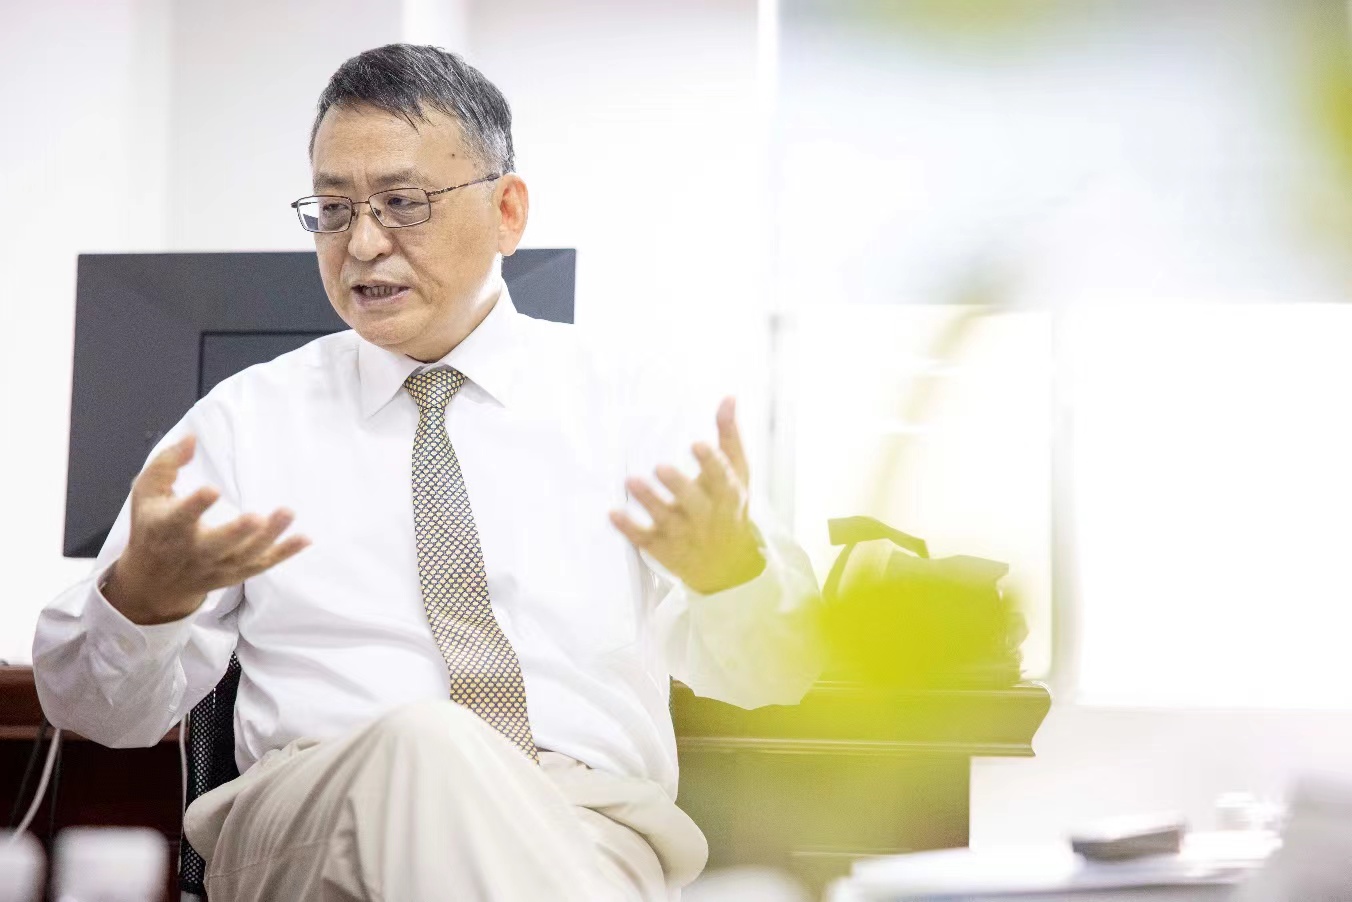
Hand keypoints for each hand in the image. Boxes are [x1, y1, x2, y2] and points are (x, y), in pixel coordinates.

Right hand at [103, 435, 309, 624]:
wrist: (154, 582)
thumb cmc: (152, 526)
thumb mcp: (146, 493)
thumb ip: (167, 464)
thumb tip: (192, 439)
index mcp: (166, 528)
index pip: (180, 518)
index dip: (195, 506)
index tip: (212, 490)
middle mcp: (192, 551)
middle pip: (217, 544)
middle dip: (236, 533)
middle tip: (255, 518)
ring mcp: (216, 566)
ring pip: (245, 555)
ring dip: (269, 537)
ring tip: (288, 513)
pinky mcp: (235, 573)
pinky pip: (262, 565)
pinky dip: (284, 553)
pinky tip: (305, 538)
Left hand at [610, 397, 764, 594]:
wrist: (728, 566)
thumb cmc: (729, 508)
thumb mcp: (737, 474)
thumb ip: (729, 437)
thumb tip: (728, 397)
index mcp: (727, 495)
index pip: (721, 478)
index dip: (710, 462)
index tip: (697, 444)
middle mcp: (706, 517)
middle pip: (692, 502)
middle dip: (678, 485)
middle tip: (660, 467)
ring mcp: (684, 534)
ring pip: (665, 519)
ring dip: (648, 501)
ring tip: (631, 481)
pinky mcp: (663, 548)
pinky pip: (644, 539)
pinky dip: (628, 529)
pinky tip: (613, 514)